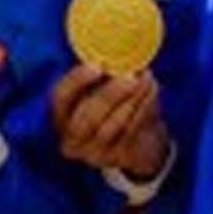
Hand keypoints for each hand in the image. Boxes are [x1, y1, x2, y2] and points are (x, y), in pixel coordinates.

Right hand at [51, 65, 169, 180]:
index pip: (60, 98)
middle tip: (130, 77)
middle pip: (87, 117)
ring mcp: (94, 153)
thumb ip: (102, 76)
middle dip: (109, 95)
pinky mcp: (118, 158)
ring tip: (146, 78)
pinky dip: (144, 108)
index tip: (97, 66)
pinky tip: (152, 90)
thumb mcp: (100, 92)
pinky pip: (131, 131)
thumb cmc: (113, 110)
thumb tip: (116, 55)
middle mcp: (72, 139)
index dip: (76, 82)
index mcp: (61, 117)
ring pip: (112, 126)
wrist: (137, 146)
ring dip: (132, 99)